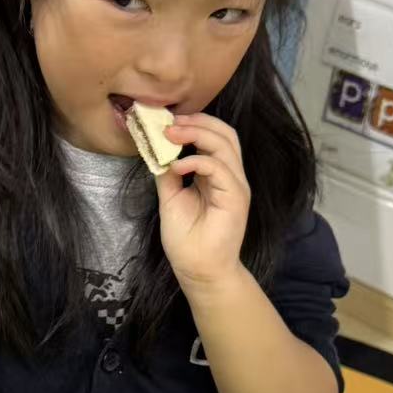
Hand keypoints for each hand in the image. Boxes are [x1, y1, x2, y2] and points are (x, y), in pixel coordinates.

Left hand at [155, 113, 250, 290]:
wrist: (199, 270)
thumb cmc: (187, 239)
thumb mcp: (170, 199)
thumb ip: (168, 175)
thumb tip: (157, 151)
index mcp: (216, 174)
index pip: (214, 136)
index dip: (193, 124)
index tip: (165, 122)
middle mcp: (230, 176)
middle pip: (225, 133)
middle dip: (197, 121)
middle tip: (169, 122)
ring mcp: (235, 185)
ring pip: (225, 144)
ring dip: (196, 133)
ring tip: (170, 134)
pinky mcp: (235, 198)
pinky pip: (219, 168)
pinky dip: (196, 161)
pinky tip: (177, 166)